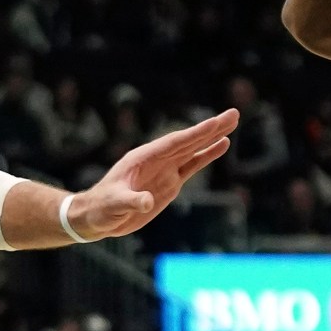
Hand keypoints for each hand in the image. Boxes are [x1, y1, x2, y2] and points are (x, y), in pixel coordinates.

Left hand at [68, 109, 239, 239]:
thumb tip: (145, 201)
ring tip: (232, 124)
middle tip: (234, 114)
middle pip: (189, 141)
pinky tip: (222, 145)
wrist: (96, 217)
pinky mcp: (170, 182)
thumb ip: (130, 201)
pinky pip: (193, 165)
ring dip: (213, 137)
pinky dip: (207, 155)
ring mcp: (165, 169)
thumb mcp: (113, 205)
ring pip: (193, 149)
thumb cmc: (101, 208)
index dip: (196, 134)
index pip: (175, 143)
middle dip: (211, 128)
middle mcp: (157, 159)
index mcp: (144, 158)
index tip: (215, 123)